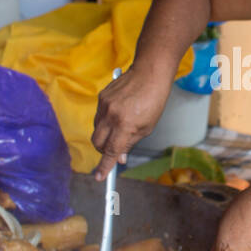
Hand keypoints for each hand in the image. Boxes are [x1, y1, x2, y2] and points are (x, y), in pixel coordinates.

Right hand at [90, 61, 173, 178]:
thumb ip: (130, 143)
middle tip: (113, 150)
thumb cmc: (153, 100)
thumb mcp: (147, 127)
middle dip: (103, 150)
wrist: (149, 73)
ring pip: (96, 129)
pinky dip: (105, 120)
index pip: (111, 151)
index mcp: (125, 125)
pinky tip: (118, 114)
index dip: (104, 166)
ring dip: (104, 135)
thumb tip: (118, 158)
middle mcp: (111, 116)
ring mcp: (104, 106)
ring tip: (120, 127)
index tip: (100, 176)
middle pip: (97, 142)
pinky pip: (98, 116)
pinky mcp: (101, 97)